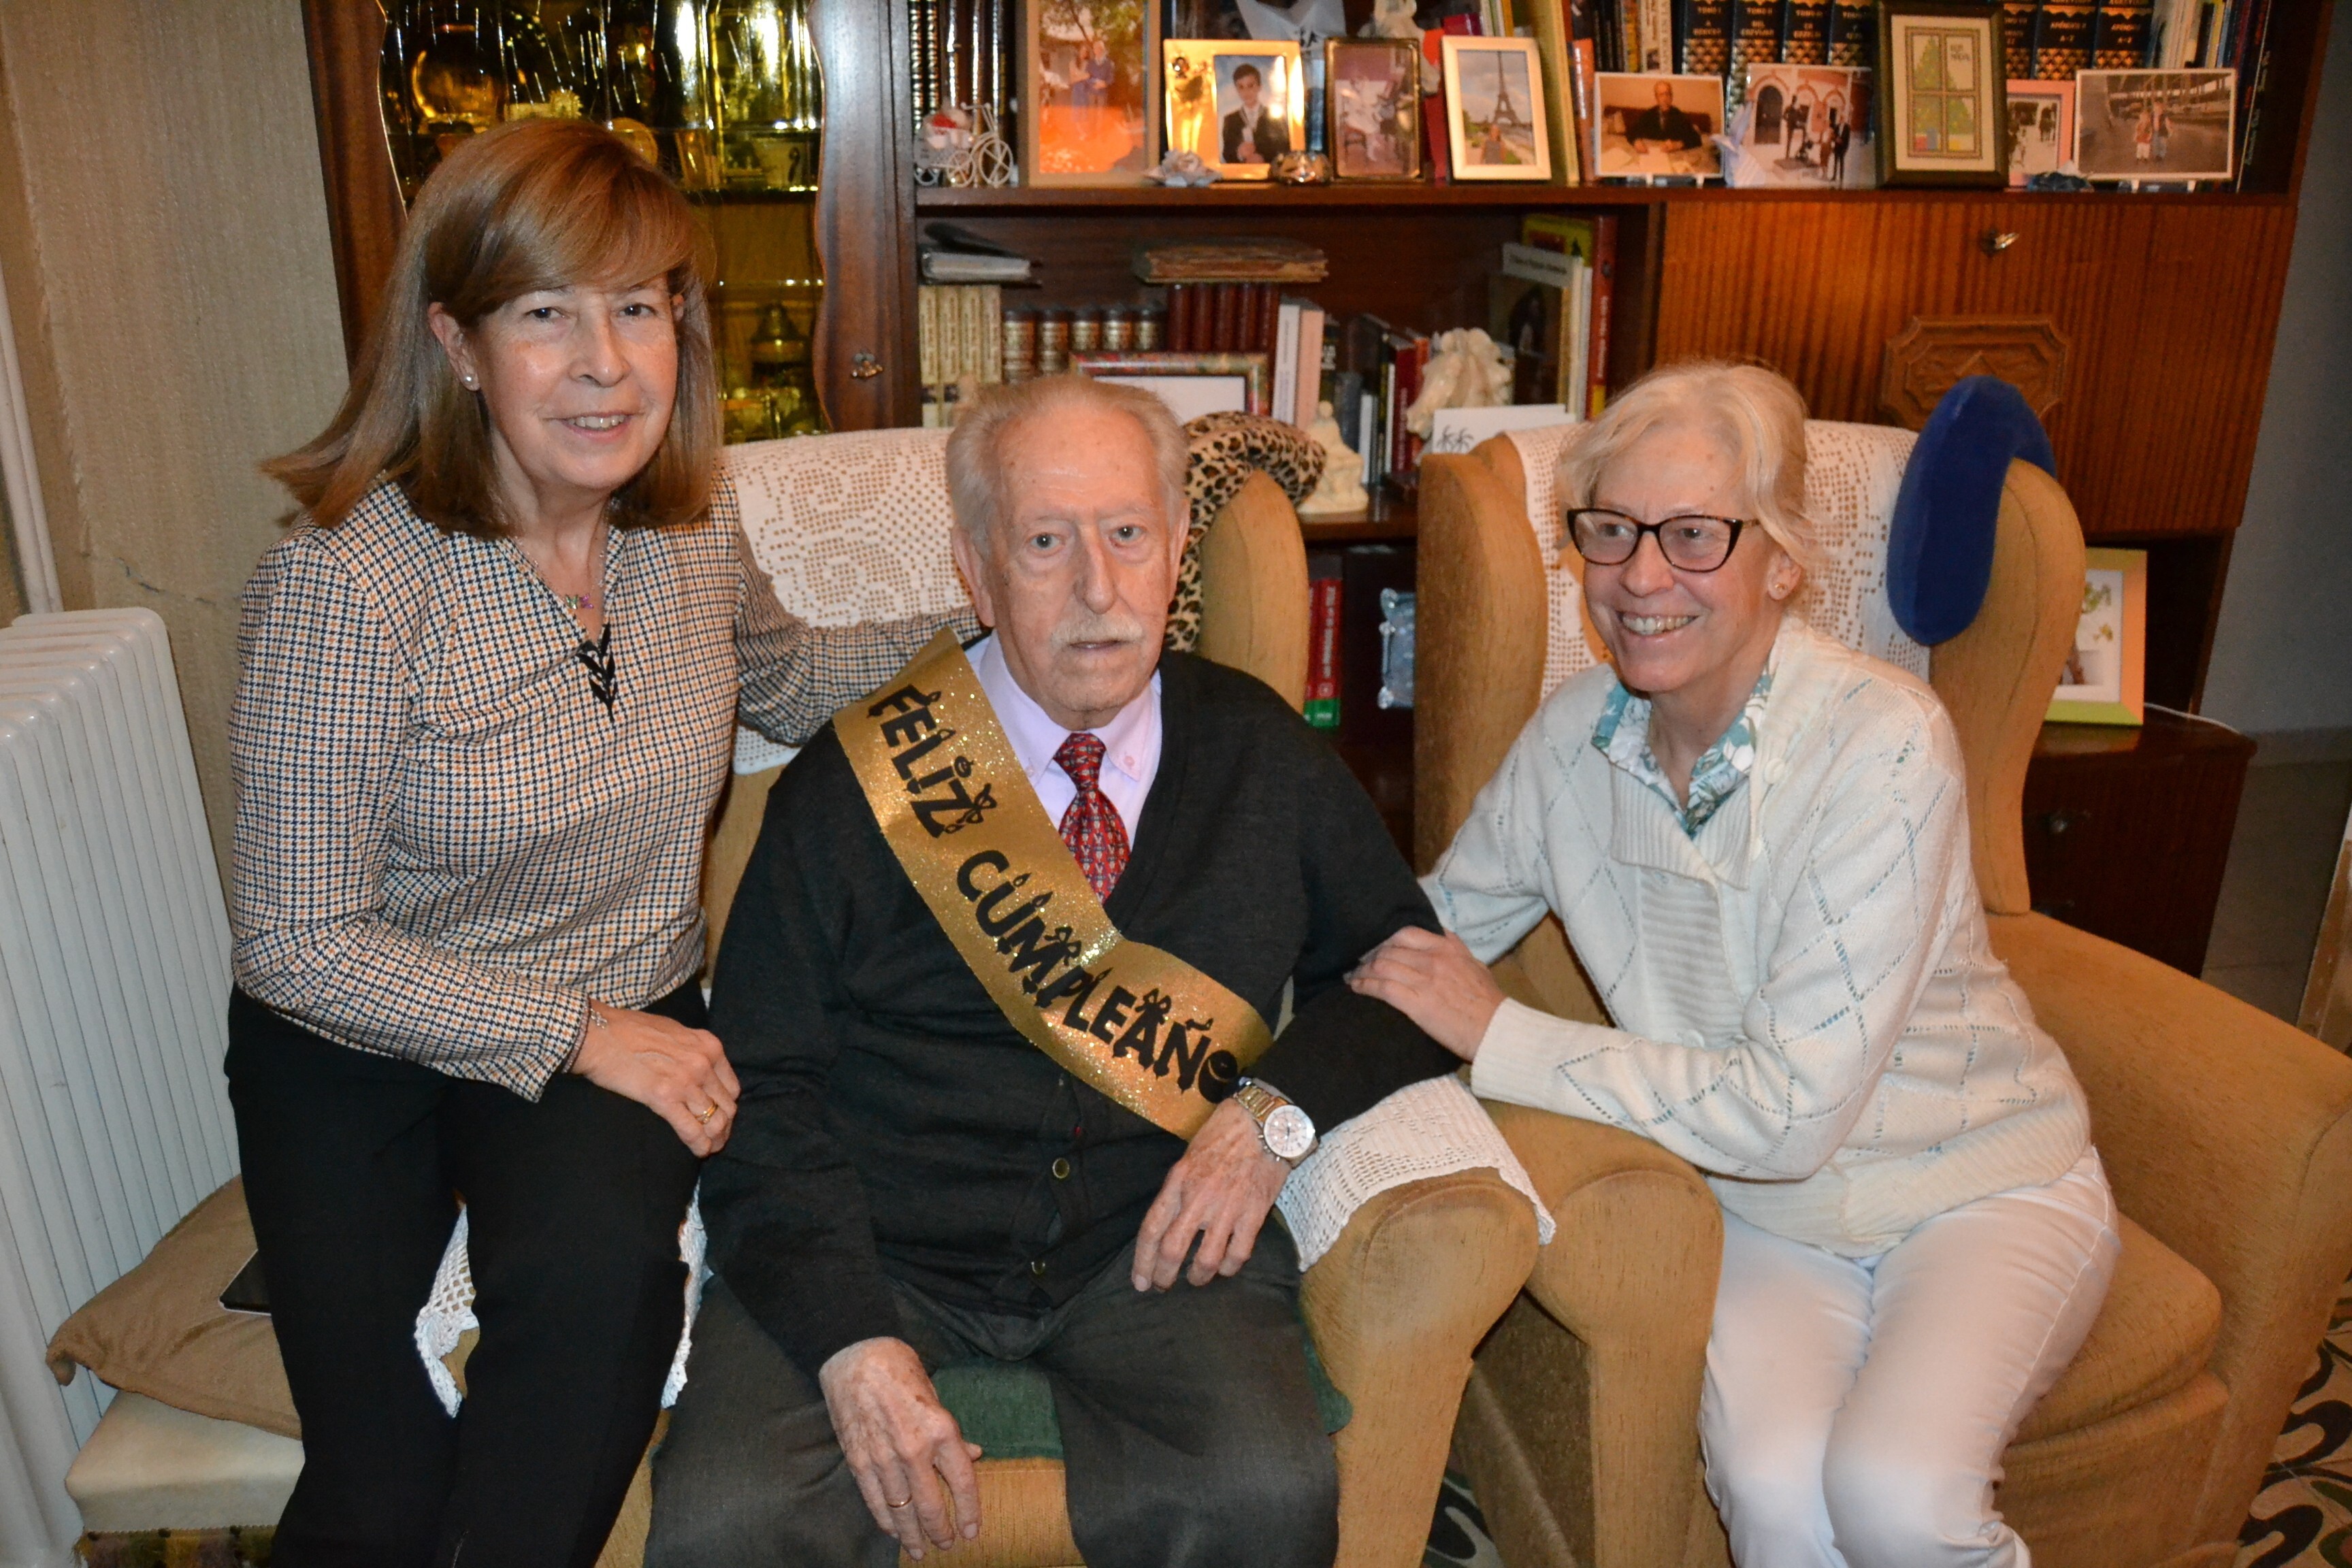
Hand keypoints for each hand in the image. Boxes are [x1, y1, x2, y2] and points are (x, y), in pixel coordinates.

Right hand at [569, 1004, 738, 1156]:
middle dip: (724, 1126)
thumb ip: (690, 1048)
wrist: (599, 1033)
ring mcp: (686, 1081)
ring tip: (709, 1149)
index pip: (731, 1086)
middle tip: (717, 1139)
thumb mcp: (673, 1030)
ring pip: (715, 1120)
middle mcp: (703, 1063)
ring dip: (714, 1139)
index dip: (726, 1105)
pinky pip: (692, 1130)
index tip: (719, 1115)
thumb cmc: (628, 1030)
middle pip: (727, 1106)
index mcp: (708, 1045)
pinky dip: (699, 1145)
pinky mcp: (664, 1097)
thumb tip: (695, 1064)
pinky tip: (699, 1152)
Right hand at [818, 1337, 983, 1557]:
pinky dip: (885, 1519)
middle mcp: (914, 1448)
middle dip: (940, 1531)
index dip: (969, 1511)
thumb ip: (953, 1433)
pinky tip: (893, 1531)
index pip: (962, 1482)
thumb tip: (973, 1456)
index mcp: (940, 1429)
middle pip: (931, 1505)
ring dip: (912, 1535)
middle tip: (946, 1545)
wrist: (854, 1355)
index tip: (971, 1531)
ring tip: (920, 1550)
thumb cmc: (900, 1368)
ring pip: (901, 1509)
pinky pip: (874, 1500)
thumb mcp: (936, 1394)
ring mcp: (884, 1457)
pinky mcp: (858, 1460)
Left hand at [1132, 1099, 1289, 1291]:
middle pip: (1172, 1251)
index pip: (1151, 1229)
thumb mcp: (1188, 1157)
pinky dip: (1229, 1268)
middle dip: (1164, 1276)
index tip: (1140, 1281)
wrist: (1263, 1122)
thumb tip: (1169, 1223)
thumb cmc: (1224, 1135)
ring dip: (1198, 1277)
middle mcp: (1198, 1198)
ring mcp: (1227, 1208)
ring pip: (1206, 1260)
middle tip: (1164, 1286)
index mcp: (1177, 1181)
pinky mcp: (1254, 1213)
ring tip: (1196, 1279)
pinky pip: (1238, 1254)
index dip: (1142, 1261)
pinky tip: (1225, 1268)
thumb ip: (1178, 1190)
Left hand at [1346, 926, 1505, 1062]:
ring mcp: (1424, 980)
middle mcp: (1433, 960)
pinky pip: (1383, 988)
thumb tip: (1439, 935)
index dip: (1385, 940)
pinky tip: (1357, 988)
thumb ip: (1455, 948)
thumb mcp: (1475, 965)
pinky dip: (1365, 986)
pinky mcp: (1416, 1003)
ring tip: (1353, 977)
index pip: (1405, 933)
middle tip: (1358, 964)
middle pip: (1389, 950)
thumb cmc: (1488, 1001)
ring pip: (1381, 967)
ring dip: (1362, 971)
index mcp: (1447, 948)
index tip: (1375, 948)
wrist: (1495, 1029)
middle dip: (1369, 956)